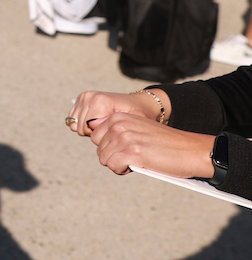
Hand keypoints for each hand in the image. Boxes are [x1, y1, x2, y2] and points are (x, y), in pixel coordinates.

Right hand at [68, 90, 163, 137]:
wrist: (137, 103)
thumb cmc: (136, 114)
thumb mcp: (131, 122)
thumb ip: (112, 125)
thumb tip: (91, 126)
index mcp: (100, 101)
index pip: (86, 127)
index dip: (98, 135)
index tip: (112, 131)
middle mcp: (89, 97)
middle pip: (79, 126)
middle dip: (91, 132)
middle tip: (107, 128)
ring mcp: (84, 97)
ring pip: (74, 123)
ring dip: (86, 128)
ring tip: (102, 124)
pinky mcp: (81, 99)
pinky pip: (72, 118)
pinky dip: (82, 123)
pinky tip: (95, 121)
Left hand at [90, 113, 213, 178]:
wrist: (191, 150)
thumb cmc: (165, 143)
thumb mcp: (137, 128)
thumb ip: (118, 130)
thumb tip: (97, 139)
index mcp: (119, 116)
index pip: (95, 136)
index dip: (109, 147)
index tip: (124, 149)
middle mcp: (119, 124)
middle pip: (99, 149)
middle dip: (113, 157)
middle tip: (132, 158)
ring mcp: (125, 137)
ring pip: (104, 159)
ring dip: (118, 164)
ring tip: (136, 161)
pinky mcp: (132, 152)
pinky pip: (113, 166)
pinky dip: (123, 170)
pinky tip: (137, 166)